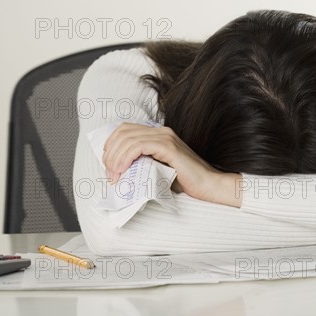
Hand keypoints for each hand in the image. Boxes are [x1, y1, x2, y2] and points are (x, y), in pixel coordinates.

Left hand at [102, 122, 241, 206]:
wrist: (208, 186)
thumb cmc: (184, 181)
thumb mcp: (156, 168)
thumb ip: (141, 163)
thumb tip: (117, 169)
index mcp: (157, 134)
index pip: (124, 129)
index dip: (110, 144)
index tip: (107, 164)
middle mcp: (161, 131)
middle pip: (123, 132)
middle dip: (110, 153)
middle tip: (110, 173)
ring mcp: (165, 137)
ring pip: (129, 139)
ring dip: (116, 158)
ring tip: (115, 175)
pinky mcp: (169, 147)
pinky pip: (140, 146)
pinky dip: (127, 157)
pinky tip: (123, 169)